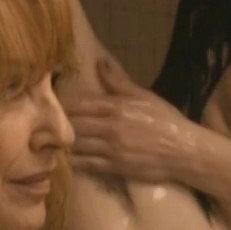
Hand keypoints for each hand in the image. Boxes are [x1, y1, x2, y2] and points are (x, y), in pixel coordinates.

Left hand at [66, 59, 206, 183]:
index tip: (52, 105)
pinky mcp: (115, 167)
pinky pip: (87, 164)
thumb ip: (118, 82)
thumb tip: (100, 62)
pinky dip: (74, 162)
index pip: (80, 104)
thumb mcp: (144, 96)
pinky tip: (66, 160)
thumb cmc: (166, 121)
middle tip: (45, 126)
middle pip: (74, 125)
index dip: (62, 105)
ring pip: (77, 145)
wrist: (185, 151)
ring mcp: (112, 148)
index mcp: (118, 107)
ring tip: (52, 142)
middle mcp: (112, 127)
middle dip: (58, 125)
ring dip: (63, 144)